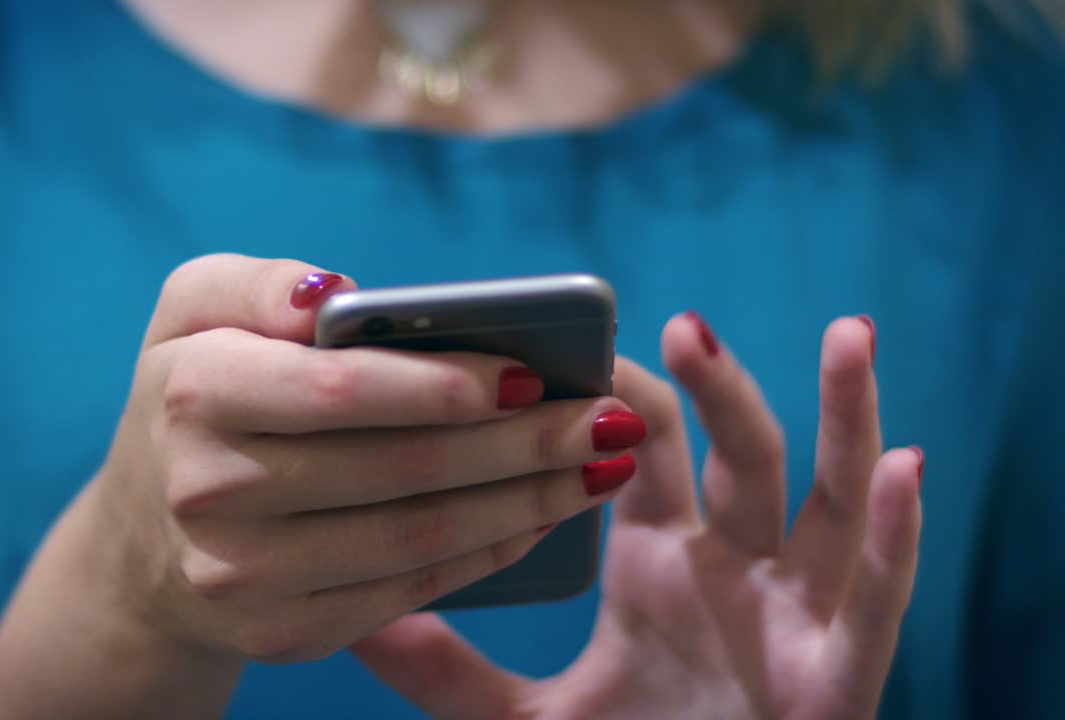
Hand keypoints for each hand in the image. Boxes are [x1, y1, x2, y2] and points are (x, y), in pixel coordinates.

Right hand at [92, 254, 649, 663]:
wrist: (142, 541)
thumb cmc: (192, 398)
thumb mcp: (191, 312)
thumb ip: (257, 283)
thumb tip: (340, 293)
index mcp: (196, 394)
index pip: (342, 390)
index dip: (445, 385)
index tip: (532, 373)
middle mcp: (213, 493)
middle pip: (400, 469)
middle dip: (523, 445)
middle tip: (609, 421)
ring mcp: (247, 578)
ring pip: (417, 538)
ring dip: (526, 504)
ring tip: (600, 468)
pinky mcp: (284, 633)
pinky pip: (407, 591)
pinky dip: (485, 555)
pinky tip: (539, 519)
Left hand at [353, 313, 922, 719]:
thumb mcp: (523, 719)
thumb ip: (447, 673)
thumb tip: (360, 622)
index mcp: (656, 557)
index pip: (640, 446)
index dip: (616, 397)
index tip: (576, 348)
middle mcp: (731, 565)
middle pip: (734, 452)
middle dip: (718, 386)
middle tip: (679, 325)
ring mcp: (791, 609)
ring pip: (826, 497)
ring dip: (846, 415)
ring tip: (848, 334)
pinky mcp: (838, 670)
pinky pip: (875, 594)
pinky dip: (893, 534)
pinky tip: (903, 468)